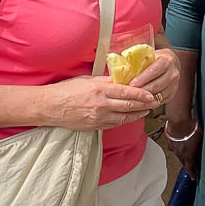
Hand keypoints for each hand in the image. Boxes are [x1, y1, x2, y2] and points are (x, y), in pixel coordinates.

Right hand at [41, 74, 157, 130]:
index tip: (151, 94)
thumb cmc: (65, 90)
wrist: (50, 107)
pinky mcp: (94, 126)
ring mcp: (98, 117)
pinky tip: (130, 118)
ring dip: (137, 114)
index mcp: (99, 89)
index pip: (127, 92)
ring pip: (124, 117)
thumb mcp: (87, 80)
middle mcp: (101, 104)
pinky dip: (124, 121)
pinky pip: (114, 124)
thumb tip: (120, 79)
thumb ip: (104, 80)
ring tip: (145, 111)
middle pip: (129, 106)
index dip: (142, 94)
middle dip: (144, 105)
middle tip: (154, 103)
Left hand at [132, 47, 180, 106]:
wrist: (170, 64)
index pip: (154, 71)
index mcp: (166, 60)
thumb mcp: (148, 56)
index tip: (131, 84)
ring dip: (144, 98)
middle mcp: (173, 73)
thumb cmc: (154, 59)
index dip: (142, 78)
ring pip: (158, 95)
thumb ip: (138, 60)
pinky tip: (139, 102)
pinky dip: (149, 102)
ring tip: (132, 99)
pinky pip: (159, 101)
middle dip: (141, 91)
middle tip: (129, 94)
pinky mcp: (172, 94)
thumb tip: (118, 65)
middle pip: (156, 85)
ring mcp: (174, 85)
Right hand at [168, 121, 201, 175]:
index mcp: (188, 156)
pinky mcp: (169, 139)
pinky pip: (173, 145)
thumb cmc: (191, 129)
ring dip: (181, 154)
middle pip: (183, 162)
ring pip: (177, 153)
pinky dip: (176, 145)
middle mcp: (179, 153)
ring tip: (185, 151)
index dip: (191, 173)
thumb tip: (200, 152)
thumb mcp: (201, 140)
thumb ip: (199, 148)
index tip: (193, 177)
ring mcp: (173, 146)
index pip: (189, 168)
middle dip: (186, 165)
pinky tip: (179, 141)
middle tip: (190, 166)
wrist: (179, 120)